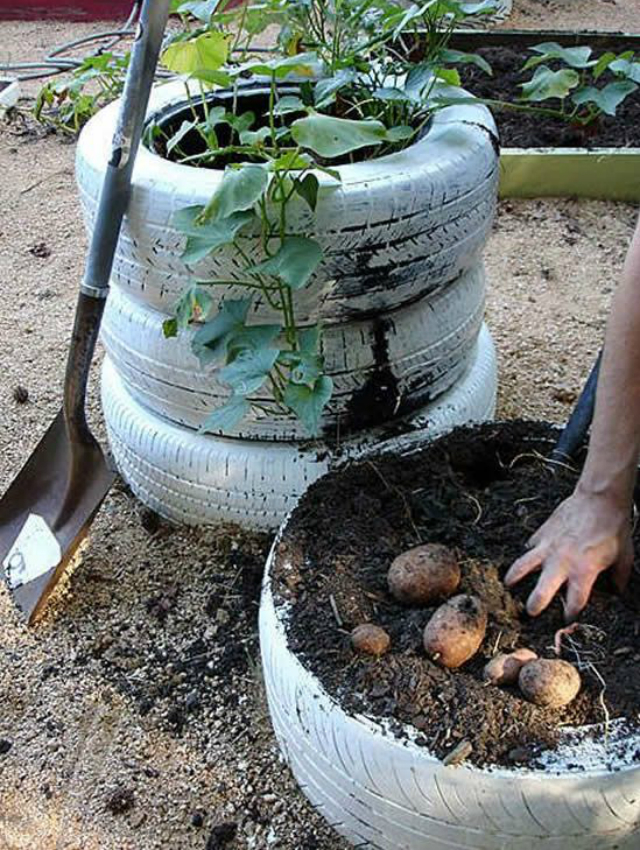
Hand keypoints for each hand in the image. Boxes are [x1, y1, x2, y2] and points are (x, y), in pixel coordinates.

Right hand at [504, 487, 633, 619]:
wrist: (599, 499)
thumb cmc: (613, 527)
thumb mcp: (624, 557)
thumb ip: (619, 578)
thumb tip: (617, 590)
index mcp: (583, 571)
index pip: (574, 602)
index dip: (570, 614)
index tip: (568, 618)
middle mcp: (561, 562)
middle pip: (541, 592)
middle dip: (534, 606)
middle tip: (531, 612)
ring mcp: (548, 546)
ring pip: (523, 567)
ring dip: (514, 578)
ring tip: (508, 586)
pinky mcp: (542, 532)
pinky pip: (530, 546)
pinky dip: (528, 553)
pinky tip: (527, 557)